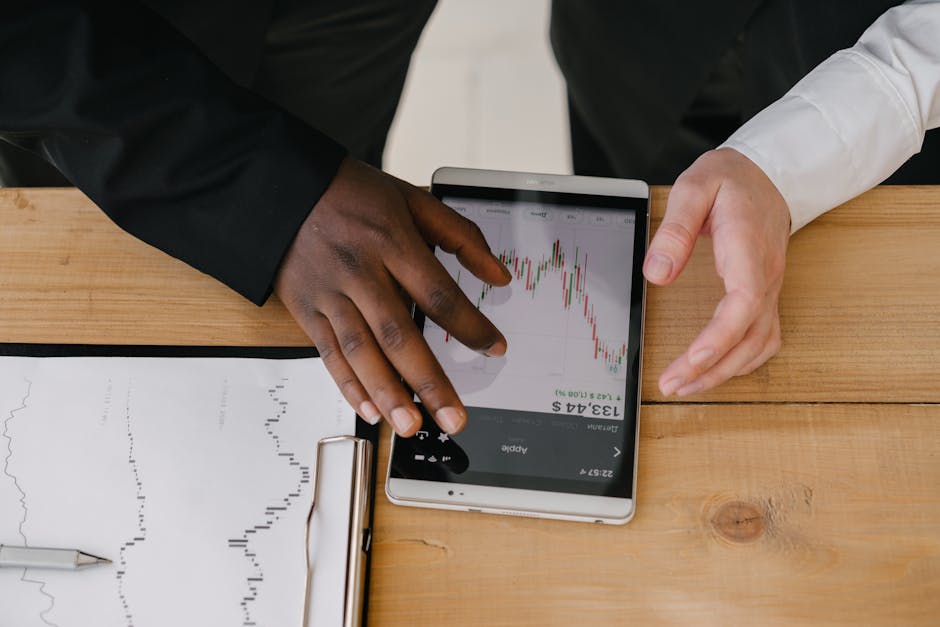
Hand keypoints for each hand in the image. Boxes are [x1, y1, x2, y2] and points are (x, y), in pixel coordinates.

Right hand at [274, 158, 510, 435]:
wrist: (281, 189)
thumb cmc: (352, 194)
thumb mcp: (412, 199)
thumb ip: (460, 236)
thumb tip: (499, 275)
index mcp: (391, 241)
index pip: (438, 293)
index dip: (469, 325)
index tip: (495, 349)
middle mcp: (360, 271)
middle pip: (398, 335)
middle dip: (429, 382)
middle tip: (454, 418)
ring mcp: (330, 294)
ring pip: (360, 352)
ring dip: (387, 393)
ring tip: (412, 426)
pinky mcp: (307, 310)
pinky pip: (328, 353)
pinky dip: (348, 384)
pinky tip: (370, 409)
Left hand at [643, 147, 790, 395]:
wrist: (767, 174)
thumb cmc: (730, 180)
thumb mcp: (695, 187)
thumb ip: (675, 228)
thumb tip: (658, 272)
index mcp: (748, 249)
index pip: (744, 303)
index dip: (720, 336)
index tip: (693, 359)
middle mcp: (766, 275)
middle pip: (749, 336)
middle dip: (711, 367)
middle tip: (672, 385)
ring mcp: (770, 288)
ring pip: (758, 345)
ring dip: (725, 372)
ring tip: (686, 386)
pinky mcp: (766, 295)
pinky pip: (763, 339)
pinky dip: (741, 362)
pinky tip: (715, 372)